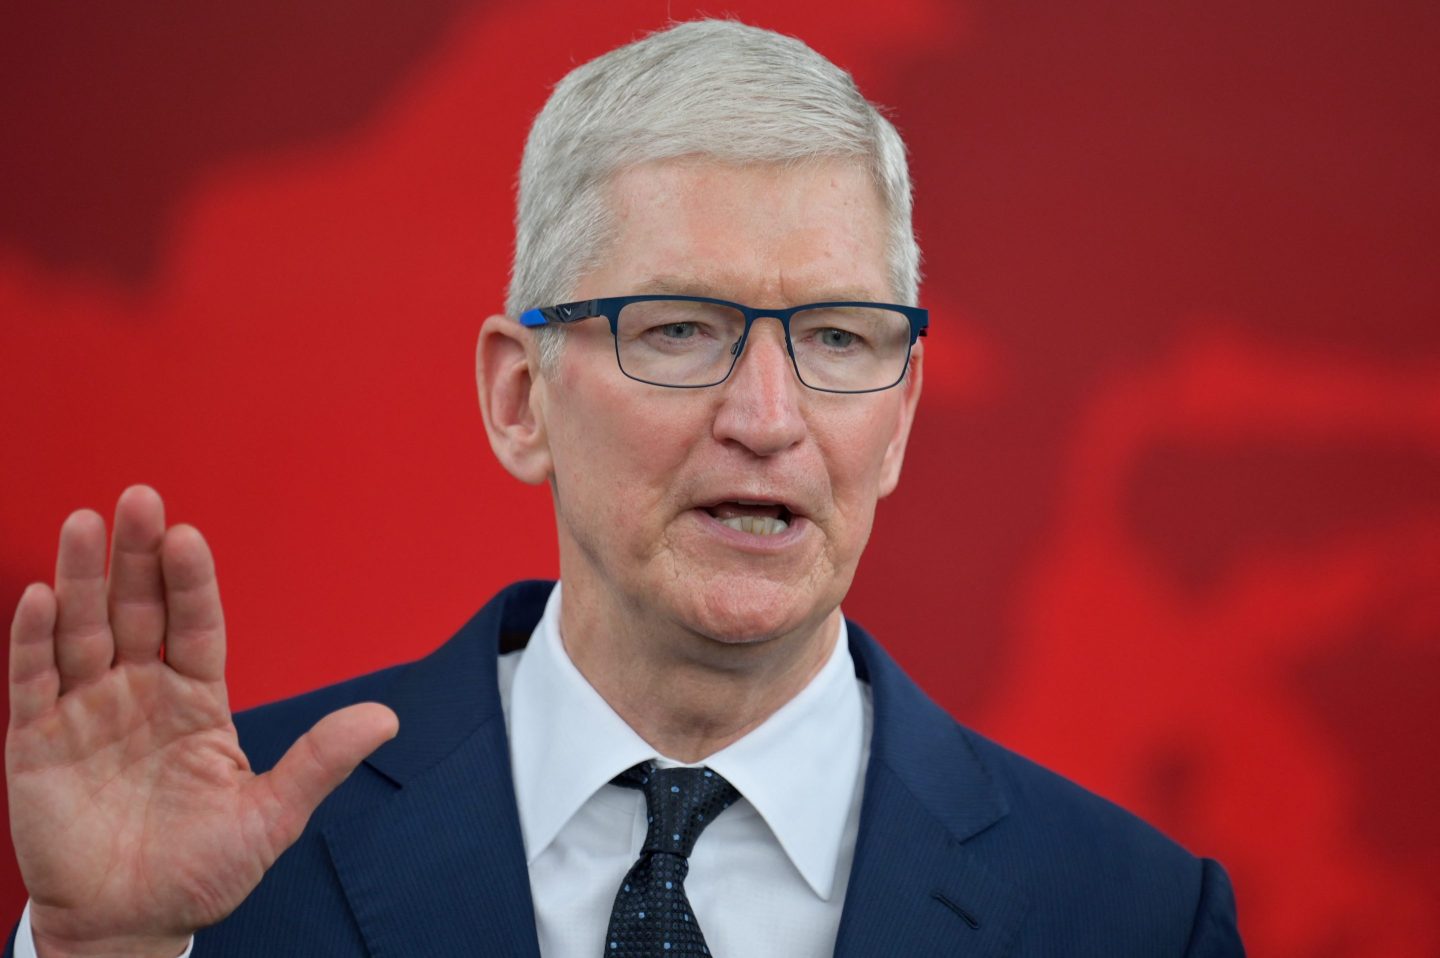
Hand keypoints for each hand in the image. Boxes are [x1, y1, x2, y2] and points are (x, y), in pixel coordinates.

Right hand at [7, 486, 398, 957]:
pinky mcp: (36, 742)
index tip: (192, 535)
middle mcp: (141, 693)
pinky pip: (33, 681)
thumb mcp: (269, 817)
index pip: (196, 626)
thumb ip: (318, 762)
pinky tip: (43, 596)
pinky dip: (34, 640)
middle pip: (138, 610)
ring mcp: (87, 712)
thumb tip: (386, 717)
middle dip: (138, 556)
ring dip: (82, 578)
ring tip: (86, 523)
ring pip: (83, 631)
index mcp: (197, 701)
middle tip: (140, 500)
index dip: (193, 582)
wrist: (131, 925)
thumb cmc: (200, 871)